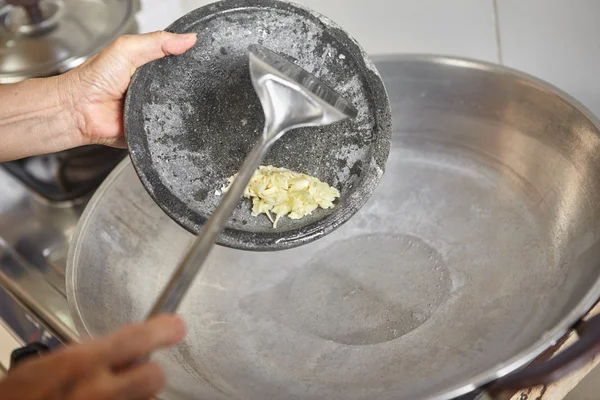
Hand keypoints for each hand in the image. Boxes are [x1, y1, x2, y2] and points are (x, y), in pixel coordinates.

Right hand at [0, 314, 185, 399]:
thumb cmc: (21, 397)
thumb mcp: (51, 364)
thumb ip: (92, 353)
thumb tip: (131, 346)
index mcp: (80, 365)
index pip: (136, 339)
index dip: (161, 330)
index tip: (176, 326)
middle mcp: (98, 392)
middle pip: (154, 377)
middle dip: (149, 372)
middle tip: (134, 371)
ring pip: (145, 399)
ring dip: (133, 395)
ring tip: (105, 394)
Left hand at [62, 31, 196, 147]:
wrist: (79, 111)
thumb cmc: (93, 80)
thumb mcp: (127, 49)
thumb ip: (157, 42)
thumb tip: (188, 39)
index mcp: (146, 65)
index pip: (175, 59)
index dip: (187, 56)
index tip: (200, 54)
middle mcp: (151, 87)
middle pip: (180, 84)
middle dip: (186, 83)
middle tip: (187, 79)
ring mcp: (152, 108)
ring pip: (177, 107)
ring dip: (177, 104)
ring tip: (170, 98)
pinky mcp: (152, 127)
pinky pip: (169, 127)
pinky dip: (170, 123)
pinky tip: (166, 116)